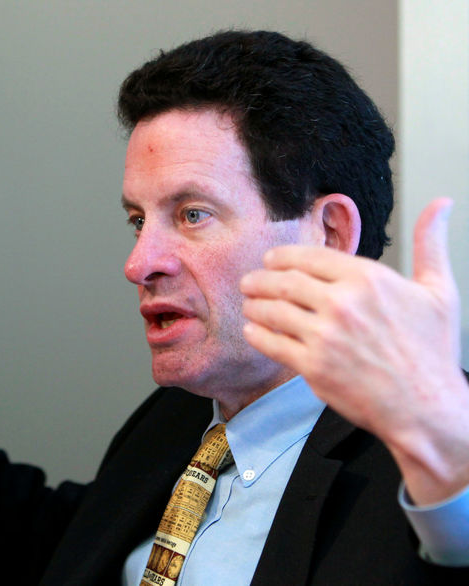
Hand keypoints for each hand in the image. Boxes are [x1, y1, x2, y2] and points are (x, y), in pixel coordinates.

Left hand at [240, 198, 468, 503]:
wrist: (426, 408)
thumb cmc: (432, 352)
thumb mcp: (438, 290)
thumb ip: (429, 244)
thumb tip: (441, 204)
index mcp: (368, 279)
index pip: (308, 257)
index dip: (282, 258)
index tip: (270, 261)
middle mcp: (342, 303)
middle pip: (283, 282)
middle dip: (260, 281)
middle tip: (249, 283)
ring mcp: (325, 336)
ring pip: (272, 311)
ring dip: (254, 306)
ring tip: (249, 305)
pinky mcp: (312, 366)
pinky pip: (271, 343)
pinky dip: (257, 335)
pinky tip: (253, 331)